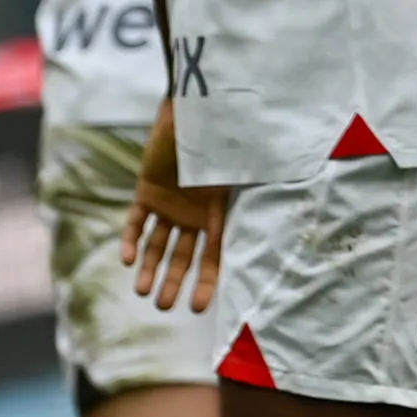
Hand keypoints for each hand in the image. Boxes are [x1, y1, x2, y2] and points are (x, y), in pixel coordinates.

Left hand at [123, 95, 231, 311]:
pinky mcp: (146, 192)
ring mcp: (169, 203)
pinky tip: (127, 260)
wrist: (190, 108)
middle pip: (182, 256)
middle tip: (163, 307)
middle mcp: (193, 213)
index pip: (214, 255)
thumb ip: (251, 186)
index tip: (199, 308)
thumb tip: (288, 195)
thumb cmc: (219, 135)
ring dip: (149, 269)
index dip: (207, 282)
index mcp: (218, 211)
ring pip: (157, 245)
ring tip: (142, 291)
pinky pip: (136, 222)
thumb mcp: (238, 166)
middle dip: (173, 282)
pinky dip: (131, 240)